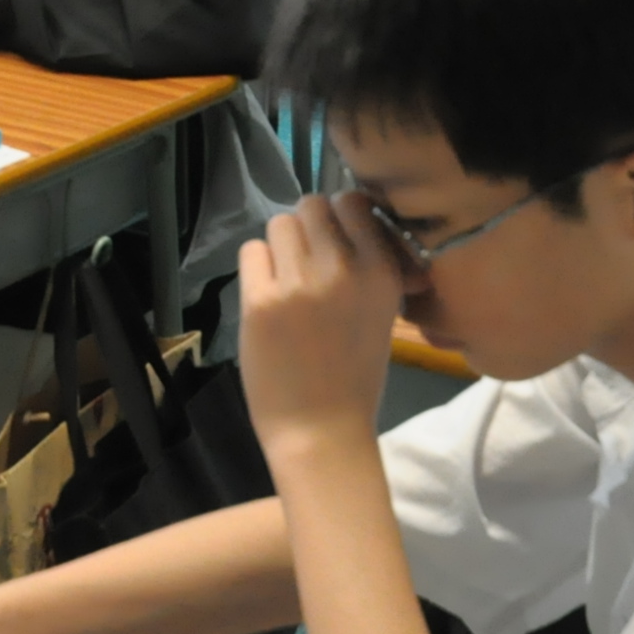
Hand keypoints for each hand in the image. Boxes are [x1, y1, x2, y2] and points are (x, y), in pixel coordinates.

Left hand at [237, 192, 402, 463]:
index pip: (353, 203)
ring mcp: (300, 283)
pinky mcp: (261, 301)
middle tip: (303, 261)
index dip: (338, 215)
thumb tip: (348, 223)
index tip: (333, 237)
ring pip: (279, 224)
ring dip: (279, 247)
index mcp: (382, 272)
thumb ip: (367, 267)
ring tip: (284, 281)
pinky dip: (256, 270)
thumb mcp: (381, 313)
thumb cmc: (355, 376)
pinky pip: (251, 252)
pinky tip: (266, 298)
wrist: (322, 431)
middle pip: (311, 206)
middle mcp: (344, 269)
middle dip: (306, 228)